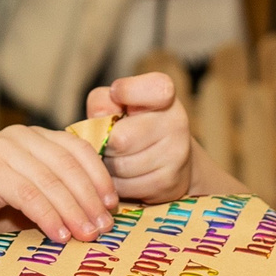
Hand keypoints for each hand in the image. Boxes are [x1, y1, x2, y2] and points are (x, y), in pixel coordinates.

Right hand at [0, 124, 115, 243]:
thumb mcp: (34, 197)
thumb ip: (61, 193)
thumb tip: (104, 212)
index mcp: (34, 137)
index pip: (78, 149)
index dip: (99, 177)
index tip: (113, 206)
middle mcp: (20, 136)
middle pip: (69, 165)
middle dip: (90, 198)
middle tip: (105, 227)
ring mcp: (3, 150)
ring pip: (52, 181)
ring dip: (75, 211)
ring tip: (88, 235)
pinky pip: (30, 195)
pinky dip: (49, 216)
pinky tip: (61, 235)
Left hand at [84, 72, 195, 203]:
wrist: (168, 160)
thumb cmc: (133, 124)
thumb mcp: (116, 104)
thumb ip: (102, 101)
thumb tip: (98, 117)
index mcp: (165, 95)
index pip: (157, 89)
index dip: (128, 91)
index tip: (117, 95)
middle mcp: (177, 122)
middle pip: (121, 139)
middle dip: (107, 143)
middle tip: (109, 140)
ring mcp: (175, 154)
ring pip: (120, 166)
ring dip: (109, 165)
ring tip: (116, 157)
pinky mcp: (167, 183)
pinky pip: (125, 187)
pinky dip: (116, 183)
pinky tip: (124, 175)